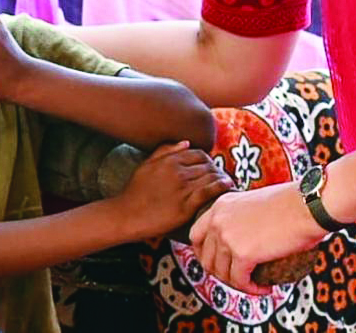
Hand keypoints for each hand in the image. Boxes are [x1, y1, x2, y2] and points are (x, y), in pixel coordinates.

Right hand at [115, 142, 232, 240]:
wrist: (127, 214)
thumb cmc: (134, 191)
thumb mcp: (146, 164)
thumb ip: (165, 150)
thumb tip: (186, 142)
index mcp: (170, 160)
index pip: (199, 154)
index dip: (208, 160)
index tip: (212, 167)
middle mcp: (178, 171)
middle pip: (208, 165)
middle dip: (217, 169)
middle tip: (223, 176)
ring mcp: (182, 188)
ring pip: (211, 177)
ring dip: (223, 178)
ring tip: (229, 183)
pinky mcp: (186, 205)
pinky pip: (209, 192)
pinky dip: (221, 187)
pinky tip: (228, 187)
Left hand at [190, 181, 324, 295]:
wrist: (308, 204)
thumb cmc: (292, 202)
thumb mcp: (254, 202)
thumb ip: (242, 217)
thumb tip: (245, 237)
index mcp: (220, 205)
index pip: (195, 234)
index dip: (203, 253)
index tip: (216, 262)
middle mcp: (218, 220)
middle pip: (205, 257)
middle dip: (219, 272)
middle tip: (238, 277)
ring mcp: (227, 237)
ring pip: (221, 273)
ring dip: (237, 283)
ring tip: (255, 283)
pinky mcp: (242, 254)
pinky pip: (239, 281)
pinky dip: (251, 289)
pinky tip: (264, 288)